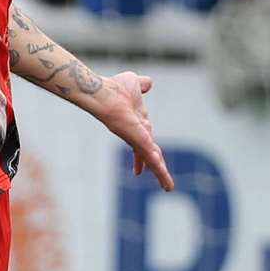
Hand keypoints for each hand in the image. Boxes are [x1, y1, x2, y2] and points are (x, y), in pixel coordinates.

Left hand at [91, 71, 172, 191]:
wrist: (102, 93)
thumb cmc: (113, 87)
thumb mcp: (134, 83)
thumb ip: (142, 85)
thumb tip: (148, 83)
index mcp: (138, 123)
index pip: (145, 141)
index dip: (148, 153)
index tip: (141, 167)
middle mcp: (137, 134)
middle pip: (150, 154)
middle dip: (158, 168)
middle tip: (164, 184)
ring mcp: (137, 139)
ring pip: (152, 159)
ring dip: (161, 173)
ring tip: (168, 187)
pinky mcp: (138, 142)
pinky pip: (151, 157)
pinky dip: (159, 169)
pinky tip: (165, 180)